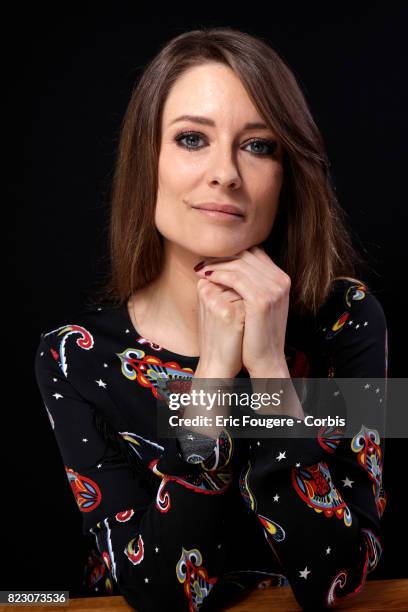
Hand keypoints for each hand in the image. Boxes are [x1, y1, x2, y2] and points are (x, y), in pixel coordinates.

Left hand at [194, 246, 290, 376]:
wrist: (266, 360)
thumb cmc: (257, 333)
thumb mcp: (259, 304)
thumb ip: (252, 284)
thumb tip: (231, 266)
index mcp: (281, 278)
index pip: (254, 253)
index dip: (232, 252)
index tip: (213, 258)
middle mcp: (281, 280)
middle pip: (247, 255)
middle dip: (222, 256)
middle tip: (203, 260)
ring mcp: (273, 289)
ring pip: (240, 264)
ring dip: (217, 264)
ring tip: (200, 269)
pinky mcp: (262, 300)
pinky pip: (236, 279)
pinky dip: (219, 274)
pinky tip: (206, 277)